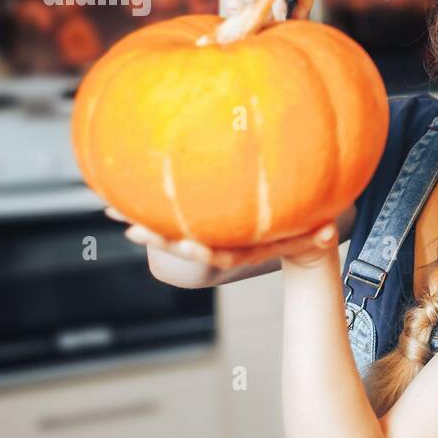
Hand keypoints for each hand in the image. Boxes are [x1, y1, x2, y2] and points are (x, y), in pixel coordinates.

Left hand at [105, 206, 337, 269]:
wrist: (300, 241)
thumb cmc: (311, 233)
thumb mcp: (319, 232)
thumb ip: (322, 235)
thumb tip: (327, 232)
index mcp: (246, 250)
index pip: (222, 255)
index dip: (203, 252)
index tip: (187, 246)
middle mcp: (224, 243)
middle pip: (187, 243)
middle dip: (159, 237)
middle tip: (130, 227)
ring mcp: (212, 232)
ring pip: (173, 227)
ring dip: (141, 217)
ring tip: (109, 205)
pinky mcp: (207, 217)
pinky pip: (176, 207)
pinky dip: (151, 198)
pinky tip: (124, 182)